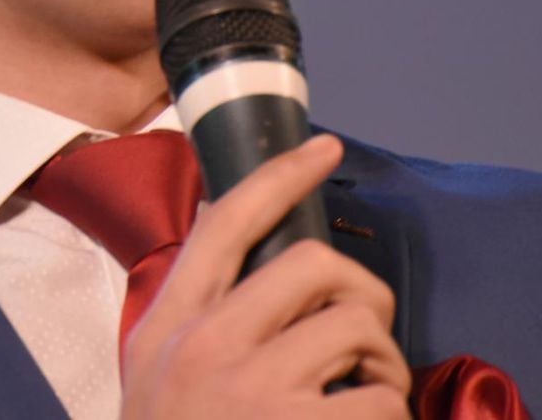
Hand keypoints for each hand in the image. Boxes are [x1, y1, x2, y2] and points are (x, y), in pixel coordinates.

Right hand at [119, 135, 410, 418]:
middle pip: (312, 262)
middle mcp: (204, 347)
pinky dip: (392, 417)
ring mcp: (252, 391)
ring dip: (384, 368)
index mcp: (167, 328)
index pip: (224, 226)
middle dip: (361, 294)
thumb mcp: (149, 374)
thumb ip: (187, 316)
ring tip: (368, 400)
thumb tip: (227, 235)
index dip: (280, 177)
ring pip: (357, 327)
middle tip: (367, 342)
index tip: (323, 148)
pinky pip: (381, 401)